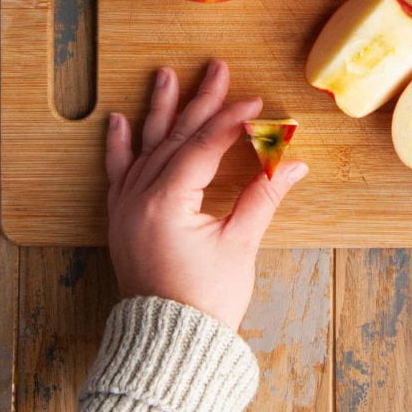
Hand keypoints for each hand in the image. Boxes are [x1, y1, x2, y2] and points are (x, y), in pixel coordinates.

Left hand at [105, 59, 307, 330]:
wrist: (170, 343)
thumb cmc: (205, 301)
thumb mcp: (239, 245)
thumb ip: (263, 196)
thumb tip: (293, 161)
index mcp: (168, 203)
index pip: (204, 146)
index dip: (232, 121)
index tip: (257, 104)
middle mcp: (140, 198)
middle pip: (175, 138)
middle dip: (200, 102)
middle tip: (216, 68)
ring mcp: (127, 208)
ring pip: (147, 147)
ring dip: (160, 111)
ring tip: (167, 76)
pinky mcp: (122, 219)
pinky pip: (117, 173)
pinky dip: (119, 146)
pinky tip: (119, 121)